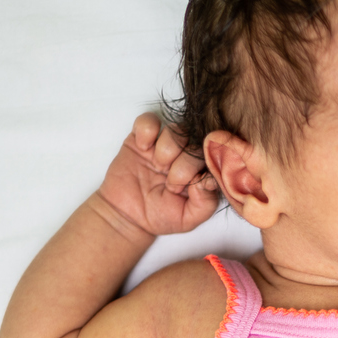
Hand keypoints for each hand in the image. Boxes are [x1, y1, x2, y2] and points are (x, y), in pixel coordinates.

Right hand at [93, 113, 221, 238]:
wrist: (126, 215)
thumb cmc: (160, 216)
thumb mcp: (188, 217)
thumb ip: (206, 202)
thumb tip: (211, 179)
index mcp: (200, 170)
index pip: (212, 156)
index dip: (201, 169)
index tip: (187, 186)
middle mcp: (185, 155)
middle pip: (195, 141)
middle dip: (184, 164)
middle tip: (171, 183)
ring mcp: (164, 145)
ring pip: (176, 128)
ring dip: (168, 148)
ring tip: (158, 166)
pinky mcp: (141, 138)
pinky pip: (148, 120)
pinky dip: (147, 131)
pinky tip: (143, 148)